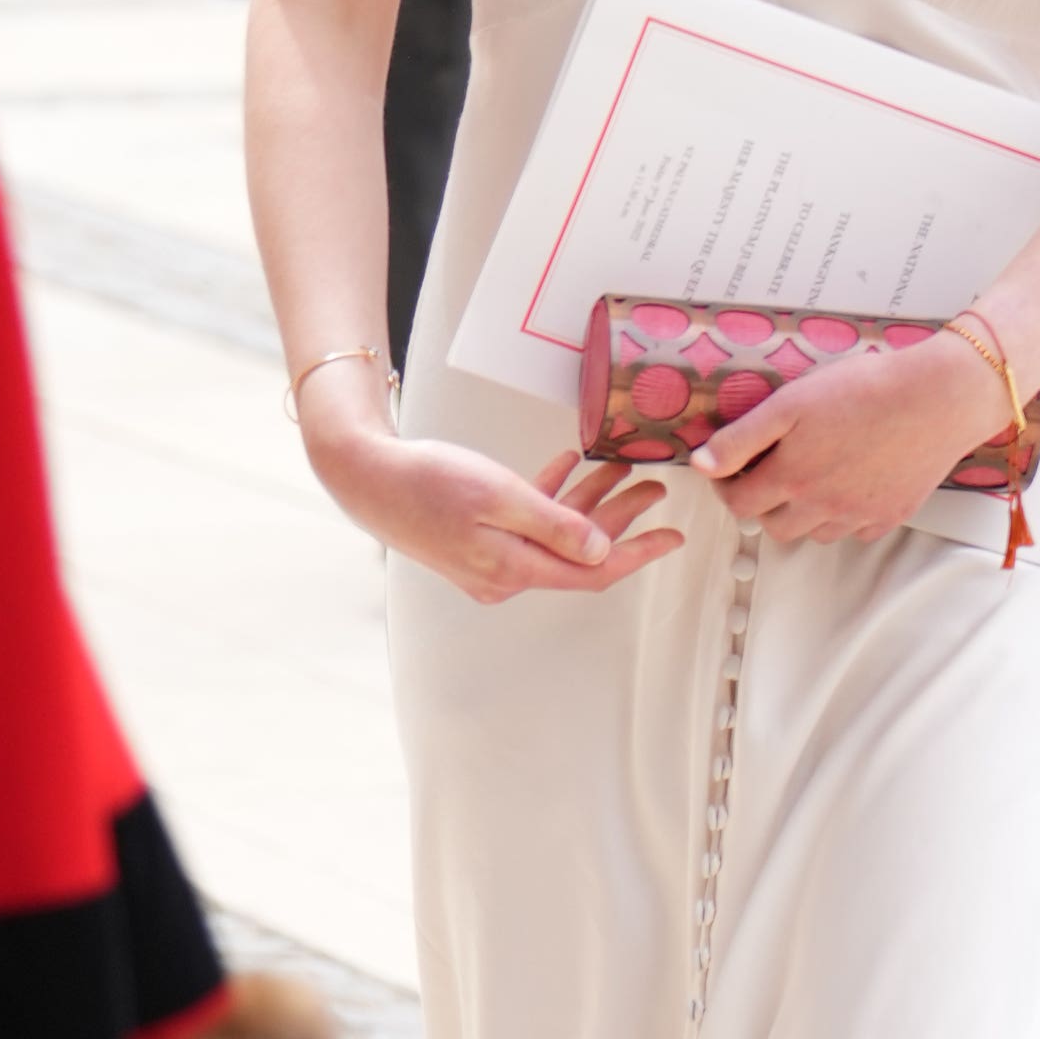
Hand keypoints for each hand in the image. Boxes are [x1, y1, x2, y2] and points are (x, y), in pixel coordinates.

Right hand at [310, 405, 685, 606]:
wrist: (365, 476)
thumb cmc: (427, 481)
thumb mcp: (500, 497)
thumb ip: (555, 525)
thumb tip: (601, 550)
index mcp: (514, 569)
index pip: (593, 572)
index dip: (638, 553)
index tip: (674, 537)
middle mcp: (504, 574)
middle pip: (579, 551)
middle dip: (621, 518)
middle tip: (655, 487)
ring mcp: (489, 560)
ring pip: (556, 533)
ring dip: (589, 501)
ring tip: (621, 467)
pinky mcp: (475, 540)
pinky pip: (526, 522)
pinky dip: (551, 495)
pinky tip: (568, 464)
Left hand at [690, 325, 1016, 545]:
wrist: (938, 398)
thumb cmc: (864, 389)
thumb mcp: (791, 403)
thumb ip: (741, 438)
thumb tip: (700, 465)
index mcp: (791, 479)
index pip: (738, 503)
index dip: (725, 486)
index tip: (729, 469)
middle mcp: (822, 508)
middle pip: (773, 526)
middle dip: (763, 503)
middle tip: (770, 471)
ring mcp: (859, 516)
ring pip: (814, 533)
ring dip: (802, 513)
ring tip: (811, 476)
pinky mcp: (892, 515)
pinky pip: (855, 530)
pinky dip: (844, 516)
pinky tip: (850, 482)